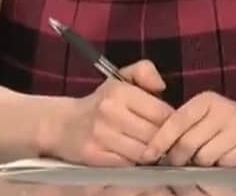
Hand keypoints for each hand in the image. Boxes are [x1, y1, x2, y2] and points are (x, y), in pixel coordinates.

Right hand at [47, 60, 174, 166]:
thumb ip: (144, 71)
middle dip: (162, 139)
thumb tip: (162, 85)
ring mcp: (100, 135)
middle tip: (161, 139)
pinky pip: (128, 164)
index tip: (171, 125)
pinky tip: (131, 154)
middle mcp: (109, 112)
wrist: (63, 124)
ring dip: (149, 153)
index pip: (161, 113)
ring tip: (147, 147)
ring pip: (143, 152)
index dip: (171, 122)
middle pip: (155, 134)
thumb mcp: (121, 79)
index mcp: (119, 91)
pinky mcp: (94, 156)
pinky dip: (133, 162)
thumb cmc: (101, 102)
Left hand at [141, 91, 235, 166]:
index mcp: (207, 99)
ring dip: (202, 165)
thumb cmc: (229, 123)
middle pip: (188, 143)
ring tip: (208, 159)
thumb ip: (184, 126)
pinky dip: (222, 167)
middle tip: (178, 165)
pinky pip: (226, 164)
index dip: (159, 140)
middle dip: (179, 159)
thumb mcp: (206, 115)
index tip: (148, 156)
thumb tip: (156, 149)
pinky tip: (226, 161)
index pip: (176, 121)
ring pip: (206, 157)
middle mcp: (224, 109)